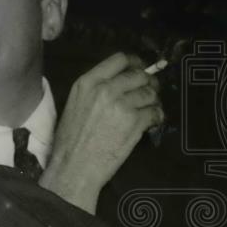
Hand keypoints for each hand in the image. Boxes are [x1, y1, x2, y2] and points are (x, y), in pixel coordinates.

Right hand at [40, 52, 163, 213]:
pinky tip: (150, 123)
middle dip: (147, 83)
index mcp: (87, 82)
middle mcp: (106, 89)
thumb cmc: (69, 140)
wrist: (74, 167)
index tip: (139, 69)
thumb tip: (119, 83)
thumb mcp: (75, 104)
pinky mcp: (136, 122)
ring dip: (152, 101)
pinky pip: (156, 111)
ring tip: (147, 111)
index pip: (119, 59)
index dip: (134, 63)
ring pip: (150, 93)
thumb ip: (95, 89)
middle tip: (147, 92)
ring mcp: (123, 104)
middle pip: (139, 75)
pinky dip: (157, 117)